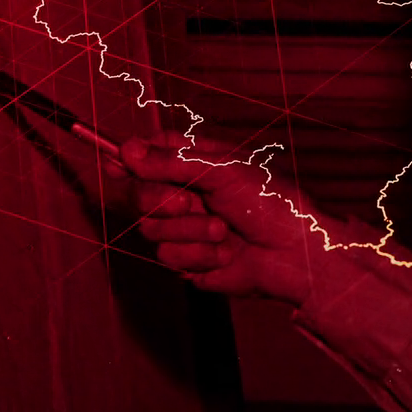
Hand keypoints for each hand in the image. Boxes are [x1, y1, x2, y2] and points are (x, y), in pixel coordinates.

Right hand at [107, 131, 328, 305]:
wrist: (294, 254)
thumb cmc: (271, 203)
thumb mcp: (224, 171)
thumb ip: (173, 162)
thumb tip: (126, 150)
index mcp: (198, 164)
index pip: (151, 153)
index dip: (131, 157)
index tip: (118, 163)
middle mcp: (188, 194)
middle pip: (140, 193)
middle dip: (161, 200)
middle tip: (190, 203)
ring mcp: (187, 229)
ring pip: (150, 229)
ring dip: (189, 231)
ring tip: (223, 230)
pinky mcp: (190, 261)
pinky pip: (168, 257)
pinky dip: (197, 255)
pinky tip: (224, 253)